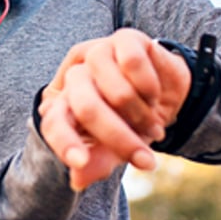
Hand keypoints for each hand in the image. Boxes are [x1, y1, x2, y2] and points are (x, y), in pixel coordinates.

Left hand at [38, 29, 191, 190]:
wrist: (167, 92)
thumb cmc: (133, 122)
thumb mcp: (116, 148)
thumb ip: (97, 162)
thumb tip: (76, 181)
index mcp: (64, 103)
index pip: (53, 121)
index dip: (63, 142)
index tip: (78, 164)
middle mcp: (75, 75)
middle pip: (87, 107)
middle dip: (120, 139)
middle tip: (145, 161)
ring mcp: (97, 53)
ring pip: (117, 92)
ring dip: (142, 115)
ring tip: (152, 123)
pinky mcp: (123, 38)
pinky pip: (133, 64)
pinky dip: (149, 88)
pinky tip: (154, 94)